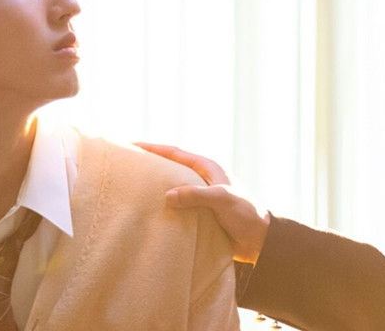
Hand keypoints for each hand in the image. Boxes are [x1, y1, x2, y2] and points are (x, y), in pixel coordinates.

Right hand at [135, 142, 270, 263]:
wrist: (259, 240)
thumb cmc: (246, 213)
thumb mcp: (222, 199)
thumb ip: (197, 195)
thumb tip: (167, 195)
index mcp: (207, 168)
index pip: (175, 153)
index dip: (153, 148)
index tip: (131, 145)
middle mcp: (202, 179)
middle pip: (170, 168)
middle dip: (150, 166)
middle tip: (125, 166)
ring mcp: (200, 197)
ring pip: (172, 188)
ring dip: (155, 188)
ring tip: (130, 190)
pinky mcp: (200, 214)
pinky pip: (177, 207)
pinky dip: (163, 208)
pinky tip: (149, 213)